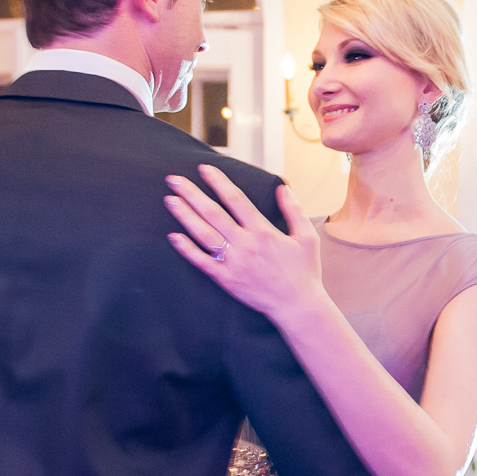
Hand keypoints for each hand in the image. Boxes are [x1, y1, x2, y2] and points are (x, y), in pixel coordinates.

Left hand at [164, 166, 326, 321]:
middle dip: (192, 194)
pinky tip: (173, 236)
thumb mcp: (307, 237)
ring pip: (204, 234)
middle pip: (213, 213)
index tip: (204, 169)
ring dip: (185, 216)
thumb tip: (283, 187)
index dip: (218, 182)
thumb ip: (294, 210)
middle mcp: (245, 244)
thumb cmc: (304, 272)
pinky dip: (187, 249)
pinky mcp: (226, 280)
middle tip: (174, 179)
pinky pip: (202, 262)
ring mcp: (233, 263)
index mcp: (263, 231)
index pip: (235, 199)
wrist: (297, 306)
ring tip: (170, 200)